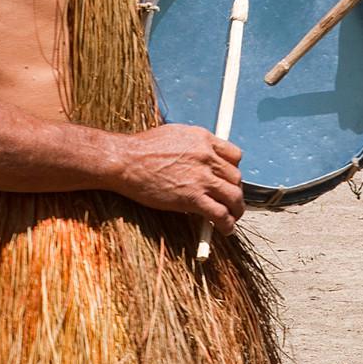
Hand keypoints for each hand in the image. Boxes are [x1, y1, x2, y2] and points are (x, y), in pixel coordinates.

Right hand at [109, 124, 245, 233]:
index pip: (235, 155)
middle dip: (236, 191)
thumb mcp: (175, 135)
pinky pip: (220, 214)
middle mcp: (207, 157)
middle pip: (236, 177)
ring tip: (233, 217)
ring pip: (234, 196)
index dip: (234, 169)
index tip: (230, 178)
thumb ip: (194, 145)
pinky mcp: (193, 199)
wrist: (125, 161)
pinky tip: (225, 229)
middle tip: (232, 200)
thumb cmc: (142, 149)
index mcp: (203, 139)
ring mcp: (202, 178)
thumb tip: (202, 156)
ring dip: (237, 209)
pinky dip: (226, 224)